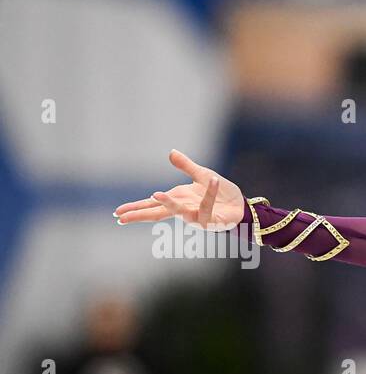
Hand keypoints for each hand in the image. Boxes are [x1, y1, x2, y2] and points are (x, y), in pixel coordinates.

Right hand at [113, 149, 244, 230]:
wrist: (241, 204)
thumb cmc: (221, 193)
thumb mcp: (202, 174)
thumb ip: (186, 166)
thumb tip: (170, 153)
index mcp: (178, 199)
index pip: (153, 204)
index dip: (136, 208)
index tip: (118, 213)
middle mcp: (184, 209)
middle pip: (158, 213)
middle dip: (140, 214)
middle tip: (122, 217)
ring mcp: (197, 217)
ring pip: (180, 212)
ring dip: (168, 203)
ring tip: (155, 194)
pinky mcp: (212, 221)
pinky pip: (207, 207)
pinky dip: (209, 193)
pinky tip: (212, 181)